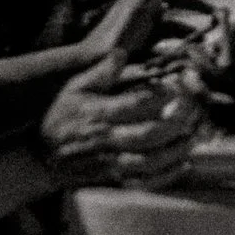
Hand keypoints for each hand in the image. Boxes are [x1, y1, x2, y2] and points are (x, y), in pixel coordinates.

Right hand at [39, 56, 205, 190]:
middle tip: (193, 112)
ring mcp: (110, 162)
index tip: (179, 88)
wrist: (41, 156)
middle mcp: (106, 139)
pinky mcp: (112, 178)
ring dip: (176, 150)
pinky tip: (184, 163)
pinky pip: (142, 182)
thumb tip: (122, 53)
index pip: (134, 105)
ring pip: (149, 161)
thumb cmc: (61, 118)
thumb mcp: (75, 88)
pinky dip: (165, 176)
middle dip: (175, 124)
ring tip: (194, 136)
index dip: (160, 97)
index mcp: (98, 113)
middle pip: (147, 135)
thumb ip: (101, 71)